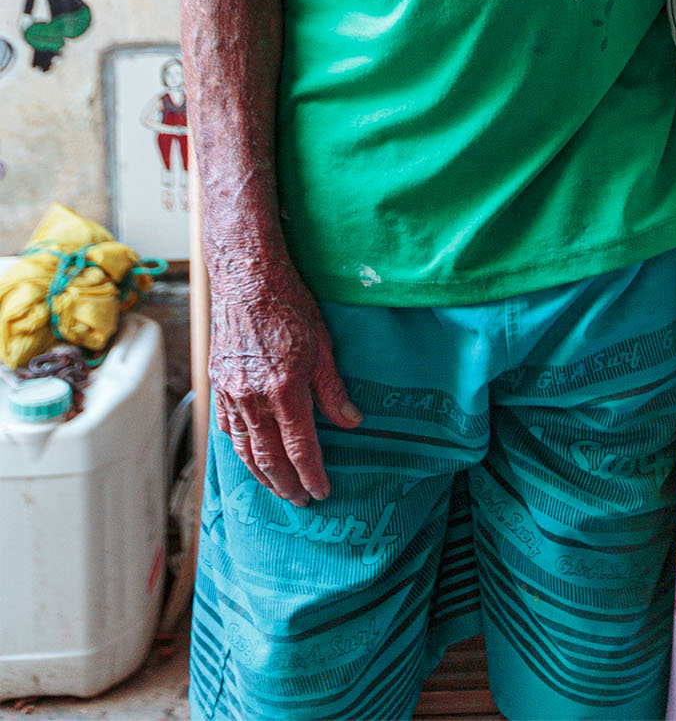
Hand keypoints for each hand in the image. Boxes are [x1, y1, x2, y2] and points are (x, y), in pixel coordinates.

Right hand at [208, 253, 361, 504]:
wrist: (247, 278)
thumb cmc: (289, 305)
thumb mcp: (323, 345)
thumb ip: (334, 390)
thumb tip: (353, 423)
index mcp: (285, 389)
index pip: (301, 448)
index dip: (312, 475)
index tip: (322, 492)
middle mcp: (254, 398)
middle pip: (270, 458)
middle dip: (287, 485)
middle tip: (301, 501)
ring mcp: (232, 394)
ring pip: (245, 451)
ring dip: (263, 476)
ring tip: (279, 490)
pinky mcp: (219, 386)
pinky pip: (229, 431)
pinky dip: (242, 452)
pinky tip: (252, 460)